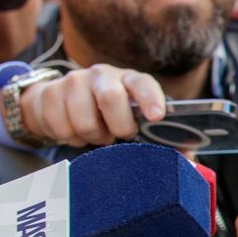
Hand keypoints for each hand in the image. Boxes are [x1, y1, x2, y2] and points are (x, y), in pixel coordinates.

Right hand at [19, 64, 165, 146]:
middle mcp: (102, 75)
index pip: (143, 84)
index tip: (156, 117)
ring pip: (84, 119)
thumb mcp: (135, 118)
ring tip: (98, 133)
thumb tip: (189, 161)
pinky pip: (61, 127)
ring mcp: (73, 81)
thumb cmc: (109, 113)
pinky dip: (71, 138)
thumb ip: (162, 138)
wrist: (59, 100)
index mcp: (129, 79)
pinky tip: (76, 130)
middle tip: (120, 135)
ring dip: (93, 135)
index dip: (151, 99)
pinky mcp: (48, 94)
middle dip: (118, 125)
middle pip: (110, 97)